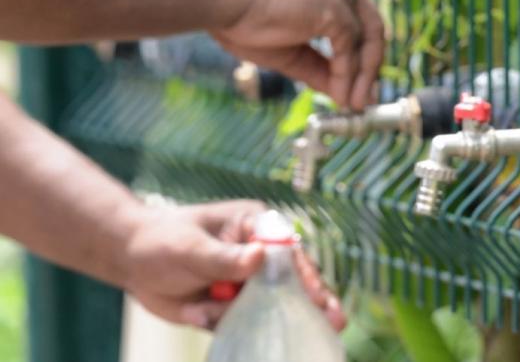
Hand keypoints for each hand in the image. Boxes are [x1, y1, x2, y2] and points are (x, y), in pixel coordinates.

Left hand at [124, 200, 345, 330]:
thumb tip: (259, 258)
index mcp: (254, 226)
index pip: (286, 250)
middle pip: (291, 279)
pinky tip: (275, 345)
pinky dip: (258, 334)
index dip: (304, 274)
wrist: (132, 261)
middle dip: (313, 300)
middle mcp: (257, 254)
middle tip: (335, 320)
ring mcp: (247, 282)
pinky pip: (251, 323)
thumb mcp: (190, 247)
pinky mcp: (234, 306)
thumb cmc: (162, 240)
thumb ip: (224, 257)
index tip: (318, 297)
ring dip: (288, 321)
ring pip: (275, 305)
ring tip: (320, 336)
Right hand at [213, 0, 384, 110]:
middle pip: (371, 25)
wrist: (220, 0)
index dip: (360, 53)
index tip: (357, 83)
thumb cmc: (240, 18)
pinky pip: (350, 48)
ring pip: (367, 38)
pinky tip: (340, 95)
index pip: (357, 17)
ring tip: (353, 103)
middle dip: (370, 67)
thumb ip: (319, 67)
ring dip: (362, 76)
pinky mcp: (334, 6)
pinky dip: (348, 75)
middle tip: (364, 98)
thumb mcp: (290, 49)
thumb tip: (342, 93)